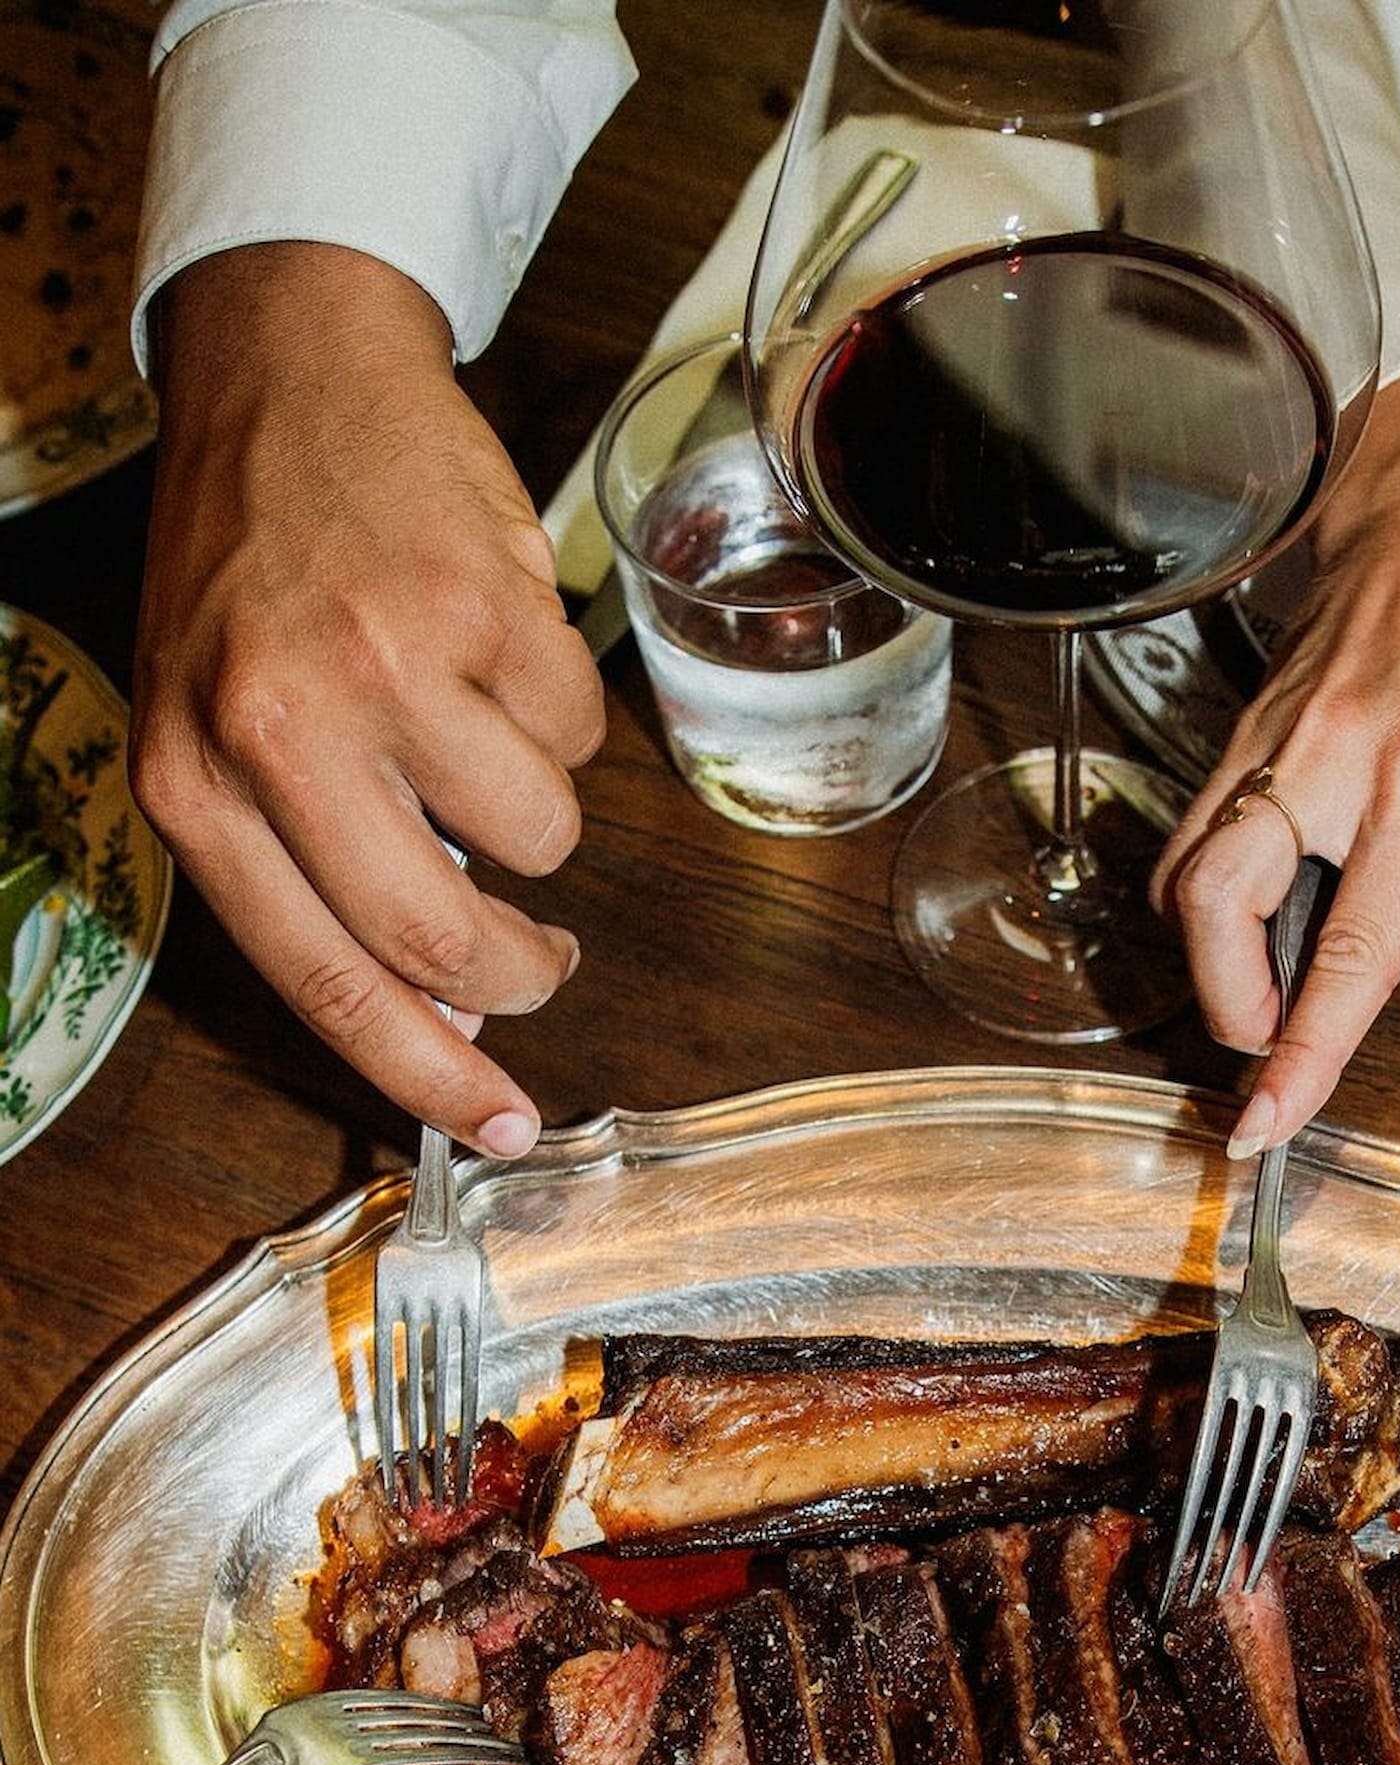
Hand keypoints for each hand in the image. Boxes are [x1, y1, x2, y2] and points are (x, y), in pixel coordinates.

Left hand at [132, 244, 605, 1150]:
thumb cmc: (254, 568)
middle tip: (544, 960)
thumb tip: (454, 1014)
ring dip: (538, 813)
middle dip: (523, 975)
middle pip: (446, 940)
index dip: (427, 1077)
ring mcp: (381, 659)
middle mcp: (274, 728)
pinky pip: (575, 732)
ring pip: (539, 838)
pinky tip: (497, 650)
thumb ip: (309, 873)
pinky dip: (556, 712)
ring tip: (482, 734)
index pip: (327, 982)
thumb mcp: (219, 729)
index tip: (500, 1128)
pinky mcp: (479, 600)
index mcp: (192, 785)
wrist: (287, 368)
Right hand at [1153, 366, 1399, 1150]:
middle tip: (1270, 1034)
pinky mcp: (1233, 739)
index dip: (1304, 1050)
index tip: (1268, 1120)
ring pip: (1184, 881)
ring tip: (1269, 975)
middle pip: (1215, 909)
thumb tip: (1367, 974)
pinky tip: (1261, 908)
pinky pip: (1193, 842)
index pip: (1350, 947)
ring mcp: (1266, 745)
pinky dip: (1212, 903)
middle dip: (1226, 1003)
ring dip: (1212, 958)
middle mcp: (1328, 760)